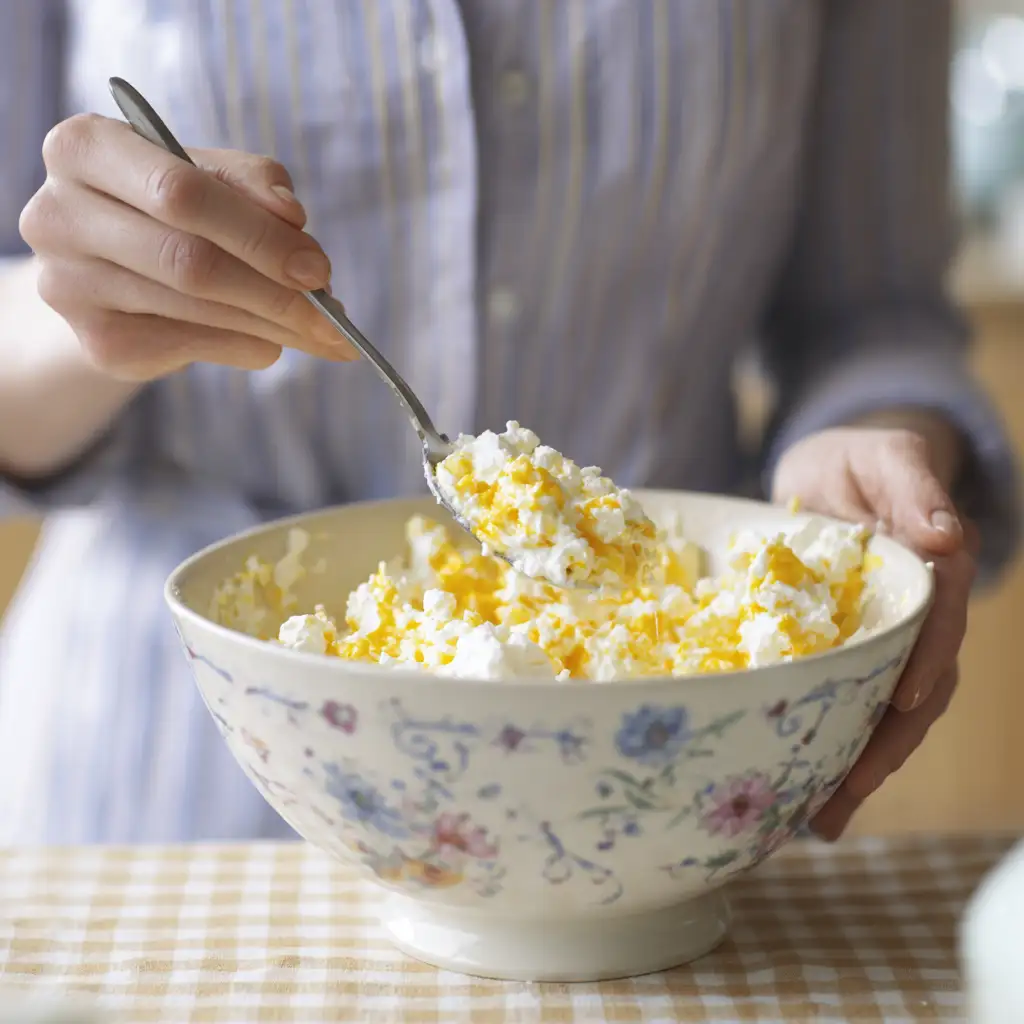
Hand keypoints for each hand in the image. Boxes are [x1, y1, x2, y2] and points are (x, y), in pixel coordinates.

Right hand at [19, 114, 353, 379]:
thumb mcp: (210, 175)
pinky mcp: (97, 343)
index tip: (318, 269)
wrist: (108, 268)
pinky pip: (194, 348)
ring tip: (325, 334)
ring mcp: (70, 286)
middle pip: (191, 262)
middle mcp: (59, 216)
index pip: (183, 193)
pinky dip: (248, 347)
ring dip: (275, 327)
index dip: (259, 236)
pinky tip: (274, 342)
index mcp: (85, 148)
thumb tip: (293, 220)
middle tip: (334, 317)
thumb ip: (252, 184)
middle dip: (276, 293)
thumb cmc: (167, 209)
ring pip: (198, 311)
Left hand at [772, 423, 977, 839]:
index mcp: (932, 574)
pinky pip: (843, 703)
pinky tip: (797, 791)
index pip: (938, 626)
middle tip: (838, 801)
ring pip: (882, 713)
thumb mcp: (886, 457)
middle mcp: (914, 618)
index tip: (904, 701)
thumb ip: (915, 488)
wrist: (828, 471)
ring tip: (815, 823)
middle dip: (882, 748)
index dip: (924, 663)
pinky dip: (827, 745)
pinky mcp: (841, 651)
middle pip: (913, 692)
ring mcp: (880, 640)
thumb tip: (948, 535)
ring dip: (854, 767)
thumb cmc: (859, 459)